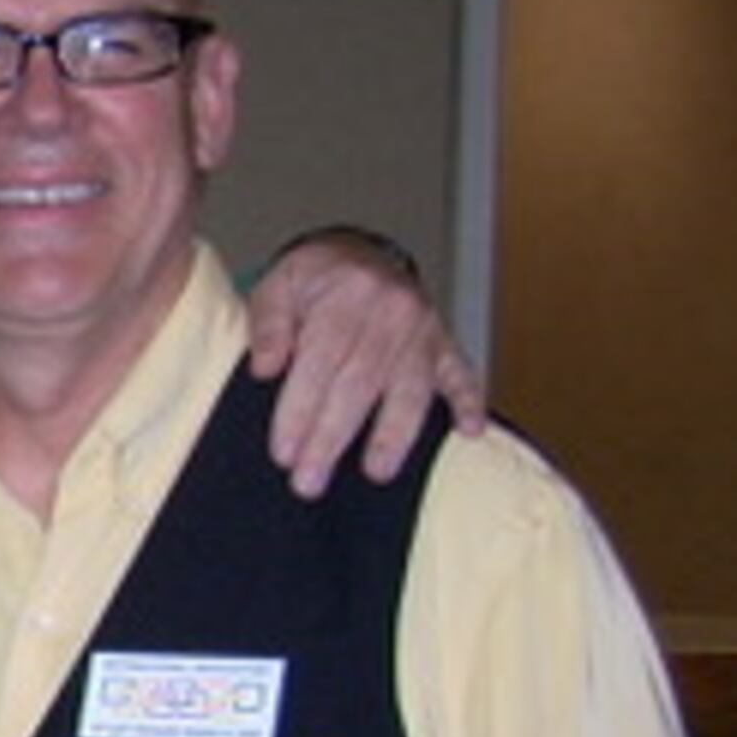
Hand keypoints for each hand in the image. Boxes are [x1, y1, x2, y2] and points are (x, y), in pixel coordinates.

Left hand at [242, 226, 488, 496]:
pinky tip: (471, 431)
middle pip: (360, 384)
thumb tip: (264, 368)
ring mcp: (422, 330)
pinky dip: (469, 401)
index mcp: (345, 297)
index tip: (284, 453)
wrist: (358, 253)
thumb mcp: (278, 285)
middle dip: (332, 437)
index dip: (300, 411)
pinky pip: (463, 373)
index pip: (320, 363)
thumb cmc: (314, 280)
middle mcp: (390, 312)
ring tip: (377, 472)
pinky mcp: (443, 343)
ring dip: (394, 435)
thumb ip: (268, 324)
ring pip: (411, 388)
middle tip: (310, 482)